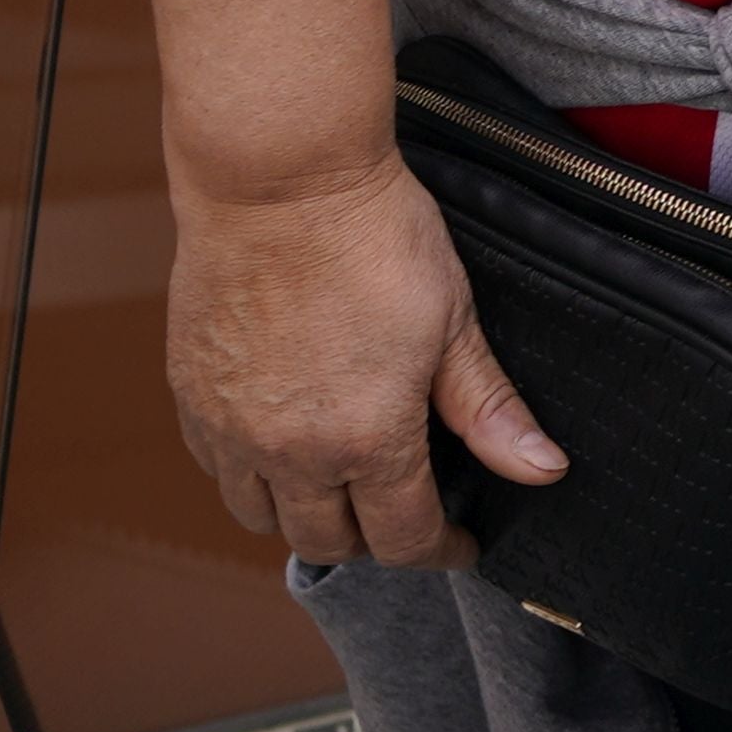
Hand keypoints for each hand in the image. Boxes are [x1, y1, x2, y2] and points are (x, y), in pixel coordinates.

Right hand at [164, 157, 561, 569]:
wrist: (278, 182)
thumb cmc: (373, 238)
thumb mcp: (453, 322)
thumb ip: (488, 408)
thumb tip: (542, 469)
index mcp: (366, 440)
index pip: (404, 538)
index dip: (441, 549)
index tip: (460, 542)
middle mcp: (289, 452)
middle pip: (329, 542)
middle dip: (373, 541)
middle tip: (403, 513)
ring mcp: (230, 428)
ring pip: (261, 516)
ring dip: (303, 515)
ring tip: (339, 488)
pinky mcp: (190, 395)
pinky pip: (214, 469)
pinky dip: (248, 475)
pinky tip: (278, 447)